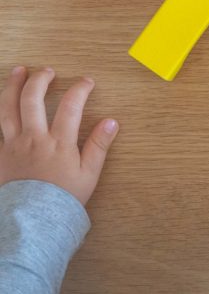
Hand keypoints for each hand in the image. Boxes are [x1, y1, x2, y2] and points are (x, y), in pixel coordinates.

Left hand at [0, 66, 118, 204]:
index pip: (71, 105)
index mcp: (58, 143)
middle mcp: (33, 139)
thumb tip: (112, 122)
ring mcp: (12, 145)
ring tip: (19, 71)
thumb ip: (98, 146)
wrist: (31, 223)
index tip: (87, 82)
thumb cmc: (62, 199)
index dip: (80, 89)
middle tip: (48, 71)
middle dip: (41, 79)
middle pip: (32, 99)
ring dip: (13, 86)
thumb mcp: (88, 174)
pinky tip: (2, 102)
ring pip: (8, 108)